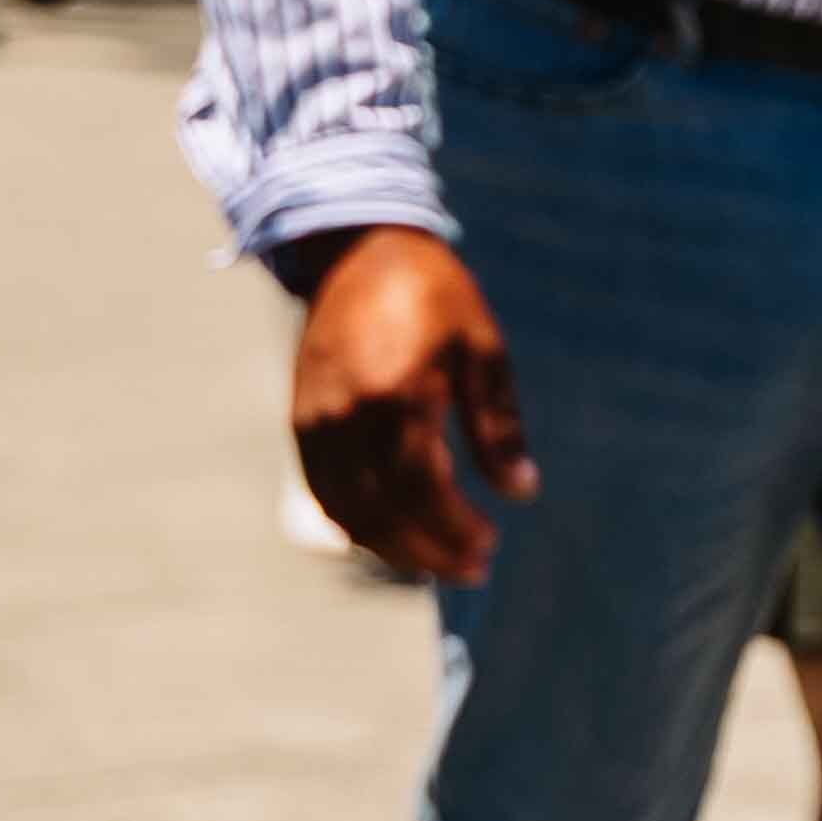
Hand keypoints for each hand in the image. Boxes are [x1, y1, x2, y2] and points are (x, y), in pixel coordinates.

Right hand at [289, 226, 531, 579]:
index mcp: (399, 393)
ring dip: (392, 548)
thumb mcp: (483, 351)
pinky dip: (356, 524)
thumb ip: (498, 427)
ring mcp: (316, 420)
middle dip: (428, 551)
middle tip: (472, 568)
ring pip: (347, 511)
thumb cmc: (435, 297)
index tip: (489, 546)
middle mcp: (348, 413)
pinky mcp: (300, 421)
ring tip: (438, 561)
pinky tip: (394, 536)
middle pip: (382, 511)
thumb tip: (521, 493)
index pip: (421, 489)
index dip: (453, 529)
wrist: (360, 252)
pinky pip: (324, 491)